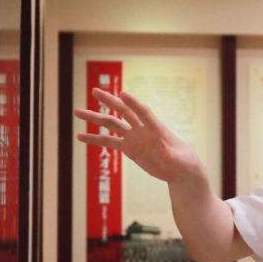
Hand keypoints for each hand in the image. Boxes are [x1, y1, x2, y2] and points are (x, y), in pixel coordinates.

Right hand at [74, 88, 203, 184]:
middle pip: (124, 112)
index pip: (144, 113)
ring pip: (112, 125)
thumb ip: (172, 155)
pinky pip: (109, 142)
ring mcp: (134, 138)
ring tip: (77, 111)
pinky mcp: (129, 148)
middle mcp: (143, 130)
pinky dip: (95, 139)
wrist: (180, 171)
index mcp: (157, 129)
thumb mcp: (181, 161)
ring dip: (95, 118)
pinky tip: (80, 137)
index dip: (134, 104)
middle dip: (110, 102)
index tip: (123, 94)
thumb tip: (165, 152)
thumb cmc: (185, 163)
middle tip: (95, 91)